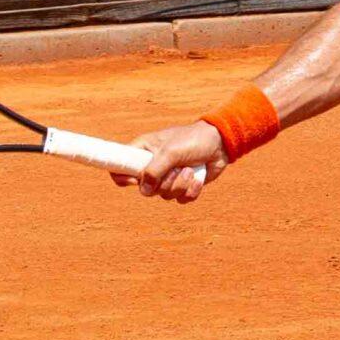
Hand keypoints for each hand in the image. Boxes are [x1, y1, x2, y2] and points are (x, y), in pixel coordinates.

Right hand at [112, 119, 230, 203]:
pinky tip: (198, 177)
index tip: (135, 180)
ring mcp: (167, 177)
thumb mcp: (170, 152)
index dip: (122, 177)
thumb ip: (154, 171)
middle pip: (145, 189)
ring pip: (164, 195)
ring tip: (189, 169)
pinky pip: (181, 199)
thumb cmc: (192, 140)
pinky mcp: (183, 186)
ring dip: (181, 184)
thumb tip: (144, 191)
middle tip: (176, 168)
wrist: (220, 143)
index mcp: (142, 151)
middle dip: (164, 182)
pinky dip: (191, 190)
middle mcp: (152, 166)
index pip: (119, 167)